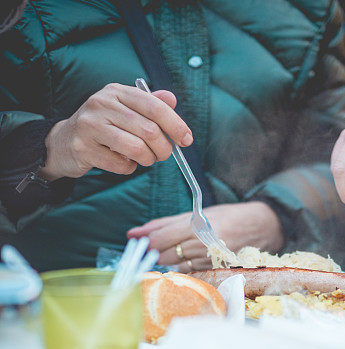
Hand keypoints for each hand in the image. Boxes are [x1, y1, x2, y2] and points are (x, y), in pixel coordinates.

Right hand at [39, 83, 192, 180]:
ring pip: (137, 148)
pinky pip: (121, 165)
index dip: (175, 124)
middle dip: (163, 148)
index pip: (154, 106)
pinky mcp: (84, 148)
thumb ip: (148, 105)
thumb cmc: (102, 127)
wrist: (64, 142)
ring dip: (147, 160)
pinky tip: (122, 161)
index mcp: (116, 92)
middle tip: (163, 155)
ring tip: (143, 159)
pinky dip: (128, 168)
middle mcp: (102, 104)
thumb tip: (172, 100)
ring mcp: (90, 126)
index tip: (186, 139)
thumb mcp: (124, 110)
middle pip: (149, 130)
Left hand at [127, 201, 283, 270]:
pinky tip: (187, 257)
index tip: (133, 238)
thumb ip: (167, 223)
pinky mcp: (213, 271)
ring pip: (175, 264)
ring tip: (174, 248)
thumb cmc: (228, 217)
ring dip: (168, 258)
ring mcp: (208, 261)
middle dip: (153, 250)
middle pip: (165, 253)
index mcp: (197, 226)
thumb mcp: (198, 213)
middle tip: (145, 246)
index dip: (144, 239)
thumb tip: (138, 232)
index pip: (162, 237)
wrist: (261, 228)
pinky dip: (182, 264)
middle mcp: (202, 245)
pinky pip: (188, 270)